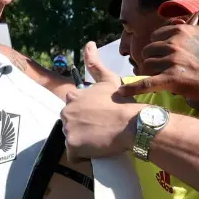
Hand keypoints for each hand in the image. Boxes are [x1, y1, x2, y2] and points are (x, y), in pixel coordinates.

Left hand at [61, 42, 141, 160]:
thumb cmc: (122, 102)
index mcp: (73, 97)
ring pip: (72, 139)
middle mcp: (66, 111)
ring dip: (83, 141)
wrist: (132, 123)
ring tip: (101, 140)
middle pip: (70, 124)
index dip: (85, 115)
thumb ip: (95, 62)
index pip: (73, 109)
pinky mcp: (72, 145)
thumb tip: (88, 43)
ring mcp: (68, 129)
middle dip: (82, 128)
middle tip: (101, 130)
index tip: (98, 118)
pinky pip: (74, 154)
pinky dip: (83, 155)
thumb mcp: (109, 79)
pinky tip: (96, 150)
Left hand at [119, 0, 198, 120]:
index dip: (159, 46)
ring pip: (146, 65)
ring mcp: (172, 61)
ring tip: (160, 77)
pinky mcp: (170, 80)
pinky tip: (121, 92)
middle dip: (153, 59)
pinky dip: (133, 88)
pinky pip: (146, 83)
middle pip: (148, 50)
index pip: (156, 36)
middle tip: (163, 67)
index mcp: (181, 30)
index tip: (167, 53)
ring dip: (150, 72)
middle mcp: (174, 44)